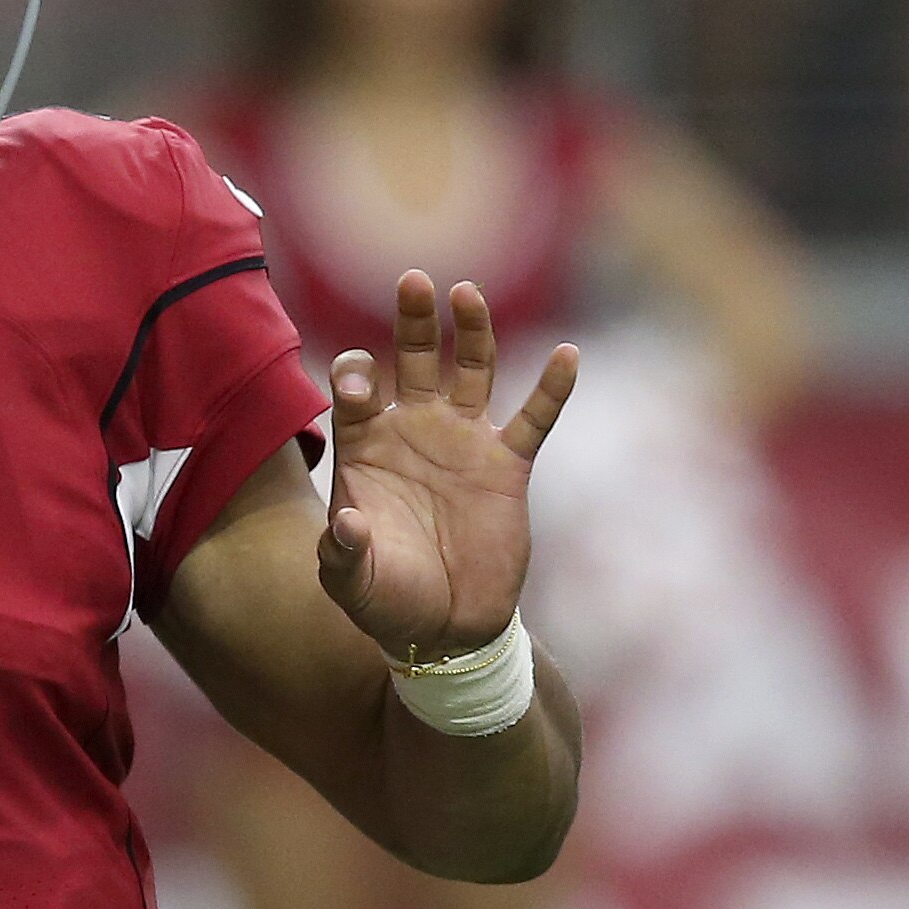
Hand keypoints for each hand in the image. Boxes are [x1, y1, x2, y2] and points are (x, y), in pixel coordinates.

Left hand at [319, 272, 576, 663]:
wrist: (444, 628)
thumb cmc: (385, 600)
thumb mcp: (351, 582)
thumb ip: (342, 553)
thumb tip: (347, 523)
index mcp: (366, 447)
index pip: (355, 391)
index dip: (355, 377)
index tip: (361, 384)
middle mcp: (413, 431)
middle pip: (411, 359)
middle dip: (411, 322)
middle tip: (411, 280)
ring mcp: (463, 443)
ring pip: (470, 370)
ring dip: (471, 331)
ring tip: (466, 293)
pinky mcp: (508, 466)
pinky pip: (535, 418)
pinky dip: (552, 388)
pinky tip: (567, 354)